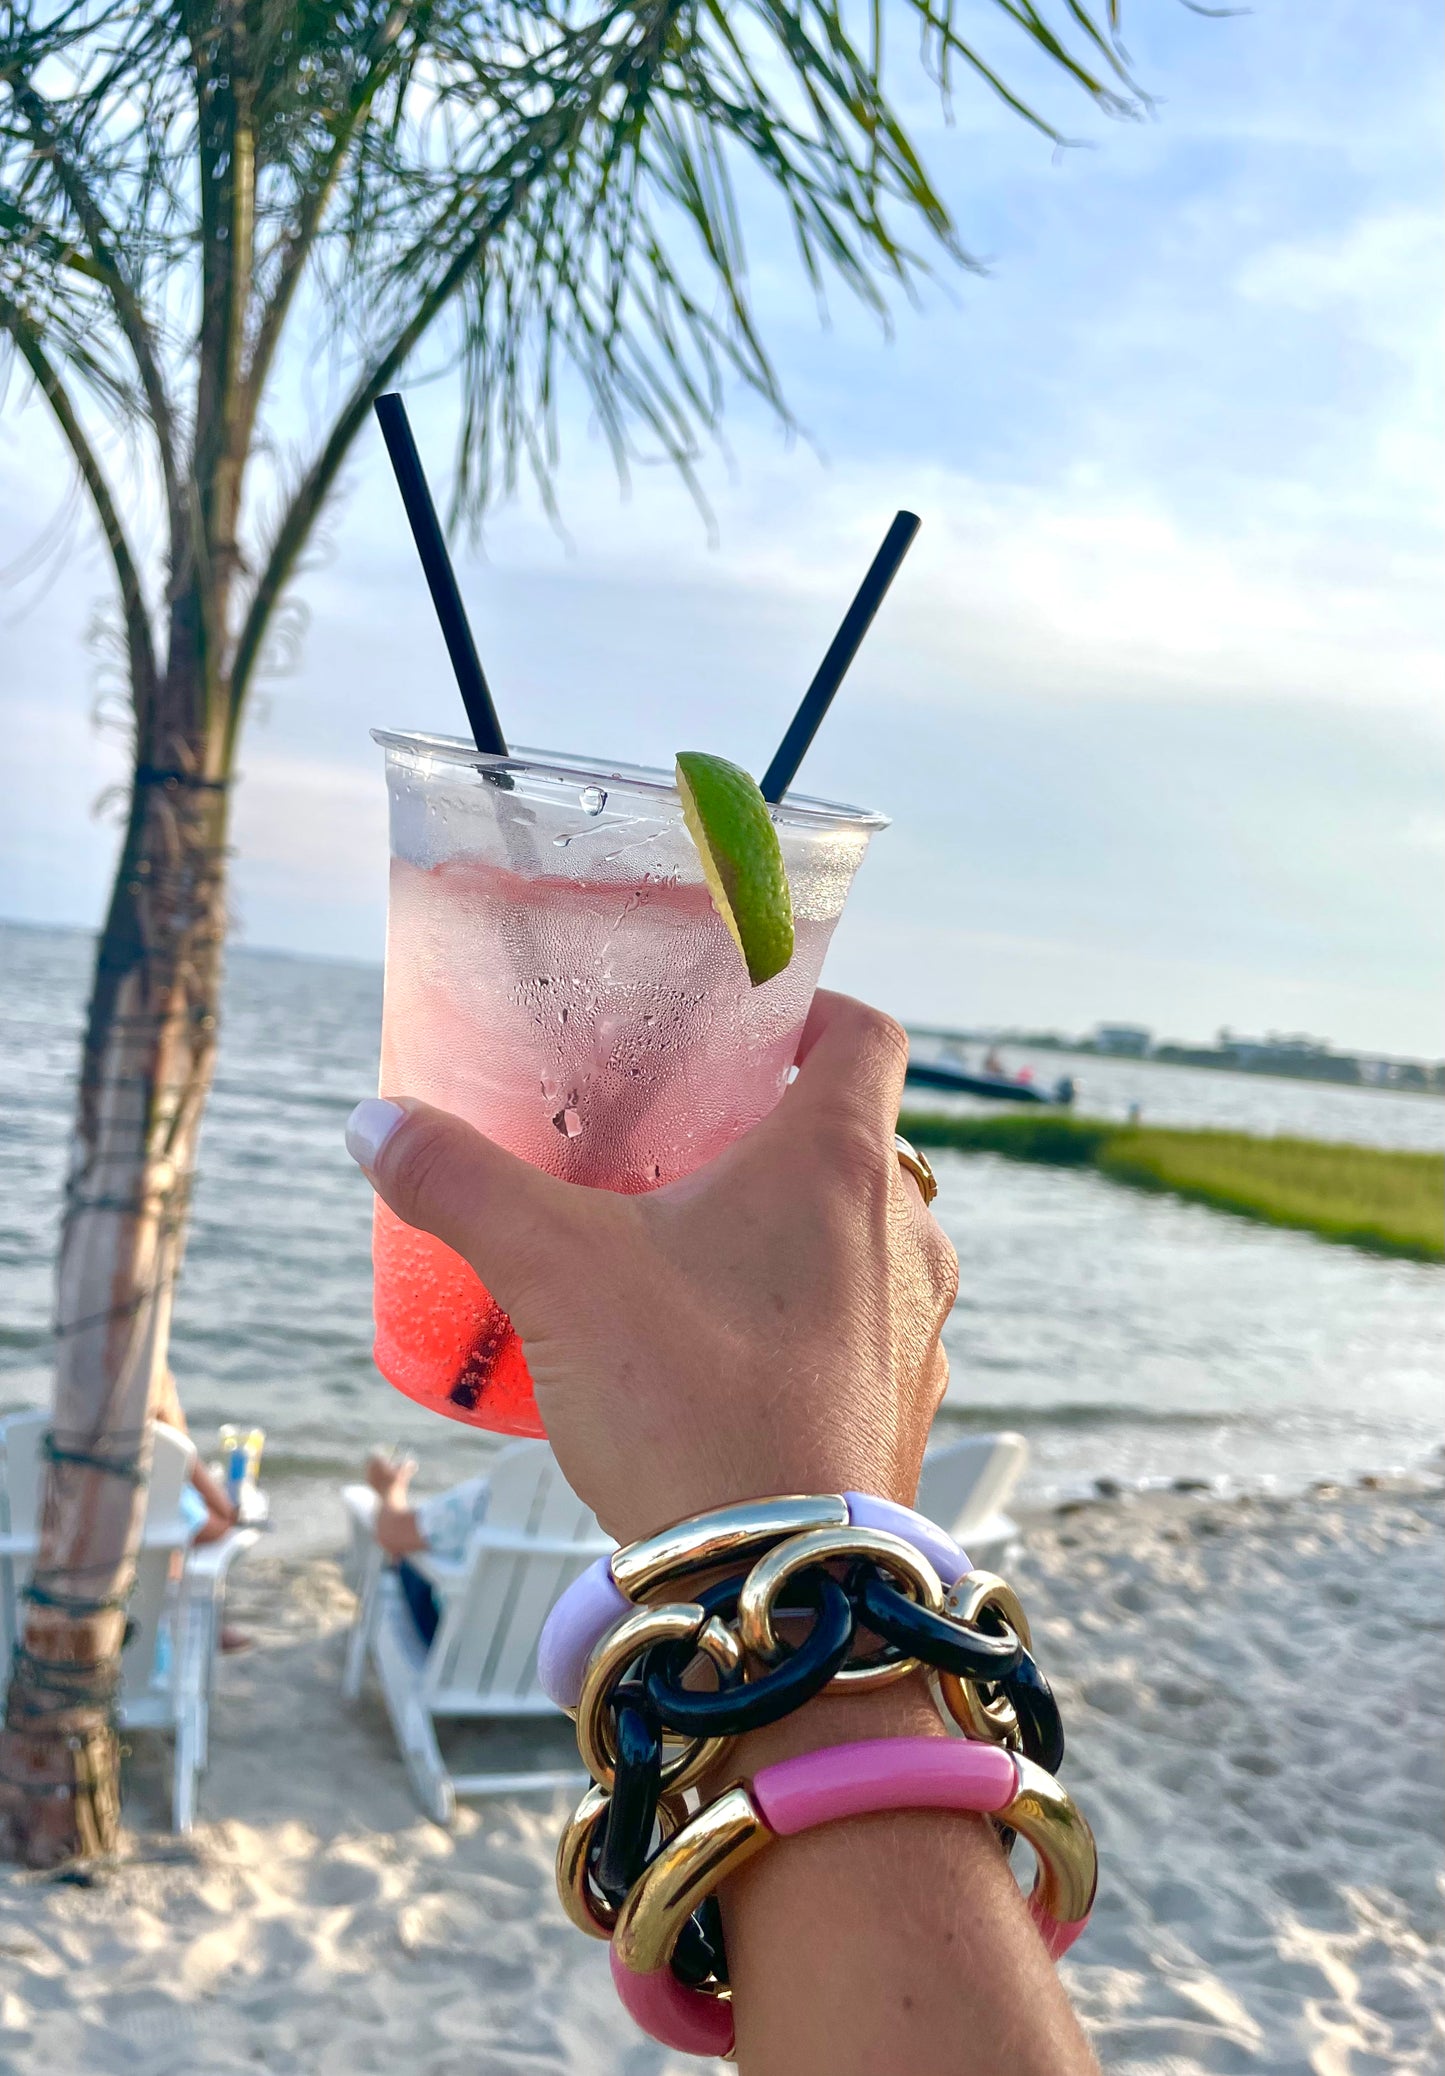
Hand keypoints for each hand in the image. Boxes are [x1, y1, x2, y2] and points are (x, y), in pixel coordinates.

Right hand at [347, 992, 956, 1542]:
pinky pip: (867, 1335)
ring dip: (800, 1236)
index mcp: (842, 1165)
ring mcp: (919, 1330)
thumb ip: (460, 1182)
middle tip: (689, 1149)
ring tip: (697, 1261)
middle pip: (860, 1143)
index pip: (869, 1034)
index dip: (815, 1012)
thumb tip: (374, 1123)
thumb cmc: (686, 1401)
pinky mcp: (910, 1412)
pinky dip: (813, 1326)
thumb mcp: (553, 1270)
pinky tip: (728, 1362)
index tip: (753, 1028)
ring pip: (867, 1244)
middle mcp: (907, 1235)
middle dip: (780, 1137)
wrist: (777, 1583)